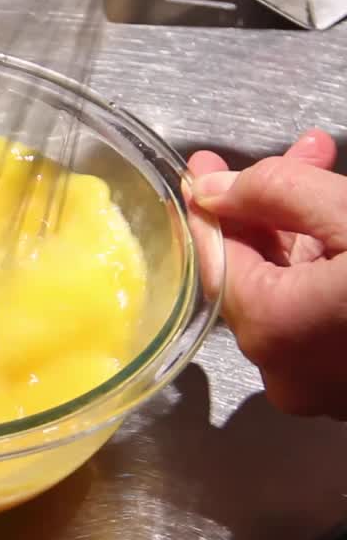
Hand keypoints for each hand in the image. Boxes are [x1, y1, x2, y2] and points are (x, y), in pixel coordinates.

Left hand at [187, 129, 346, 419]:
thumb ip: (277, 193)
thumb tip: (214, 189)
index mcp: (271, 328)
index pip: (216, 255)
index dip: (214, 202)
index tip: (205, 164)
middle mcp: (285, 370)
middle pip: (261, 269)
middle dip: (279, 202)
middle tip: (299, 151)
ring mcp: (326, 388)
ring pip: (298, 290)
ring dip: (311, 227)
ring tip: (327, 163)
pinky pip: (328, 318)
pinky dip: (335, 269)